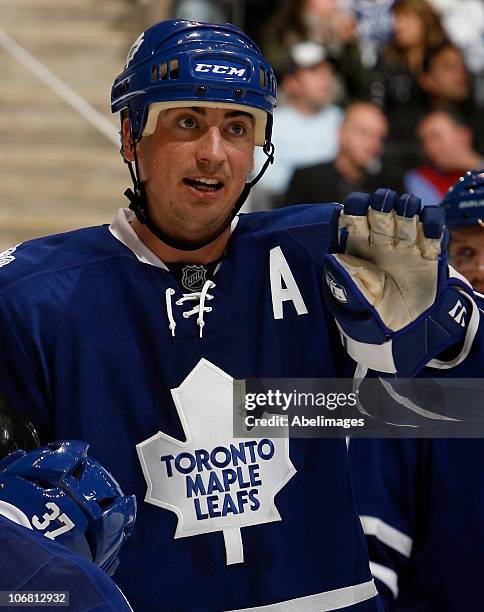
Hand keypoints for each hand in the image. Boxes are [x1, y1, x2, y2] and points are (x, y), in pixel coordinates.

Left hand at [322, 189, 476, 376]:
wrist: (398, 332)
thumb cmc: (369, 312)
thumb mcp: (351, 298)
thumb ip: (342, 277)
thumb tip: (331, 255)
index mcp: (358, 246)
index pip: (355, 216)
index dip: (355, 207)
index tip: (355, 208)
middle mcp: (381, 241)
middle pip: (382, 208)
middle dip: (382, 201)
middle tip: (382, 206)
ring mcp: (406, 245)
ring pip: (407, 212)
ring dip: (407, 206)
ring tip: (405, 212)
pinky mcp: (429, 253)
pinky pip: (433, 229)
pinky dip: (432, 222)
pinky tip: (427, 226)